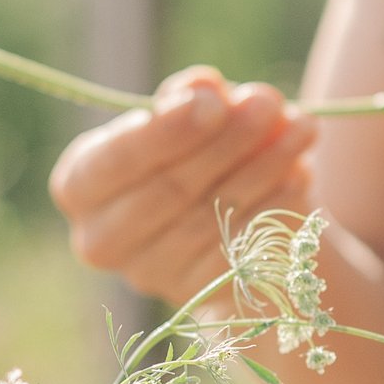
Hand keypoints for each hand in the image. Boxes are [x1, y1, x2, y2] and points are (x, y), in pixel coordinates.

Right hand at [51, 70, 318, 308]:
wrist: (226, 216)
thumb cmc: (196, 147)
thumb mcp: (187, 115)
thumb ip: (188, 97)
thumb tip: (202, 87)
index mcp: (81, 186)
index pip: (113, 161)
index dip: (165, 131)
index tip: (214, 100)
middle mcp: (103, 239)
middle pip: (168, 190)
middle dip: (226, 142)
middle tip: (268, 103)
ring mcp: (152, 274)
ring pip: (214, 219)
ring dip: (264, 168)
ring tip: (303, 127)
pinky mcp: (200, 296)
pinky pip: (245, 251)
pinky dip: (278, 209)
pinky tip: (301, 174)